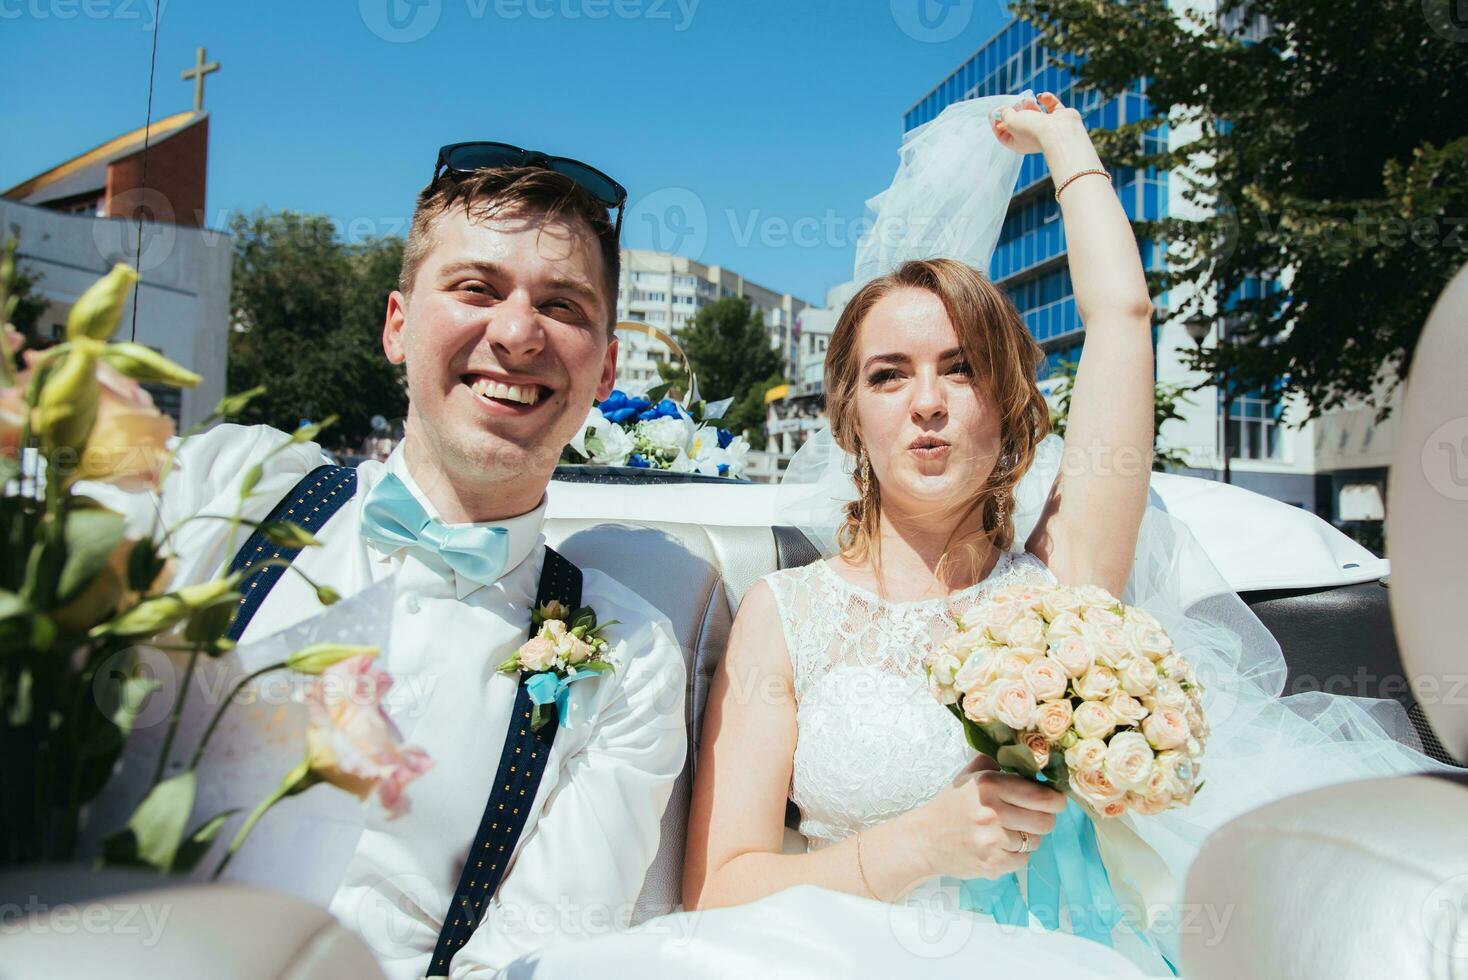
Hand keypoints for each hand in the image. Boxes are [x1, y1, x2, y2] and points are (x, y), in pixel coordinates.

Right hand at [910, 761, 1066, 880]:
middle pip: (1046, 821)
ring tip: (1009, 831)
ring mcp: (992, 840)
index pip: (1043, 795)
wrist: (925, 839)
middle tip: (1034, 817)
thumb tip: (1030, 757)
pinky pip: (1023, 861)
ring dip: (1028, 837)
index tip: (1054, 800)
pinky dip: (1016, 855)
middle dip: (1045, 819)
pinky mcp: (992, 864)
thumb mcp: (969, 777)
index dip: (1056, 799)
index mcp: (989, 785)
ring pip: (1035, 842)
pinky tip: (1000, 847)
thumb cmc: (952, 806)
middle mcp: (992, 811)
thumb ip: (997, 762)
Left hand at [990, 91, 1088, 155]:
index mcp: (1017, 143)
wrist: (1059, 132)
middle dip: (1015, 110)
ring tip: (1028, 101)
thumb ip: (1005, 114)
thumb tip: (1003, 110)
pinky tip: (1041, 96)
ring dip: (1029, 104)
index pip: (1002, 135)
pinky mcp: (1059, 118)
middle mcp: (1031, 137)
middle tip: (1014, 103)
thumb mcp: (1011, 121)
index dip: (996, 123)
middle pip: (1018, 121)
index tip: (993, 111)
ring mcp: (1047, 127)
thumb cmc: (1032, 129)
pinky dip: (1046, 99)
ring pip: (1034, 112)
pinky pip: (1051, 106)